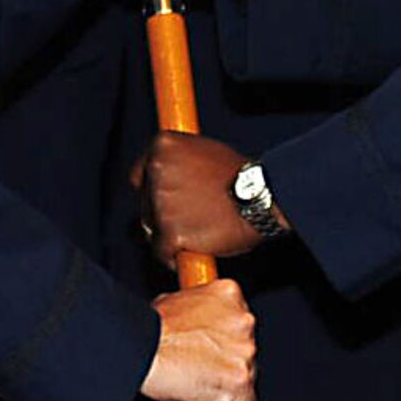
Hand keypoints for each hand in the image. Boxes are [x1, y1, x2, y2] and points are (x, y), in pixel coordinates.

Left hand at [136, 131, 273, 264]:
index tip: (169, 200)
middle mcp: (157, 170)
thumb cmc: (240, 176)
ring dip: (169, 234)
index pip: (140, 175)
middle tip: (193, 216)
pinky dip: (174, 255)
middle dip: (162, 214)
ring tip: (198, 230)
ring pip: (152, 229)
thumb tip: (166, 172)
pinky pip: (162, 251)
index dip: (154, 191)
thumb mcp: (205, 150)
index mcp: (164, 145)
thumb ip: (180, 160)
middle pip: (145, 204)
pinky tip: (194, 249)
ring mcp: (162, 203)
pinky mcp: (170, 233)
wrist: (261, 198)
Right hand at [140, 278, 256, 400]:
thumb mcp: (176, 301)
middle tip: (205, 365)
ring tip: (204, 383)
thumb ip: (198, 310)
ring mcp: (243, 351)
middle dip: (230, 358)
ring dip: (231, 382)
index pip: (241, 319)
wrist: (141, 350)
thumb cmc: (152, 330)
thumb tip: (198, 322)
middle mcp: (243, 320)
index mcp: (229, 294)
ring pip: (250, 374)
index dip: (227, 336)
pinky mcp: (239, 380)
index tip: (217, 345)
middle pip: (248, 347)